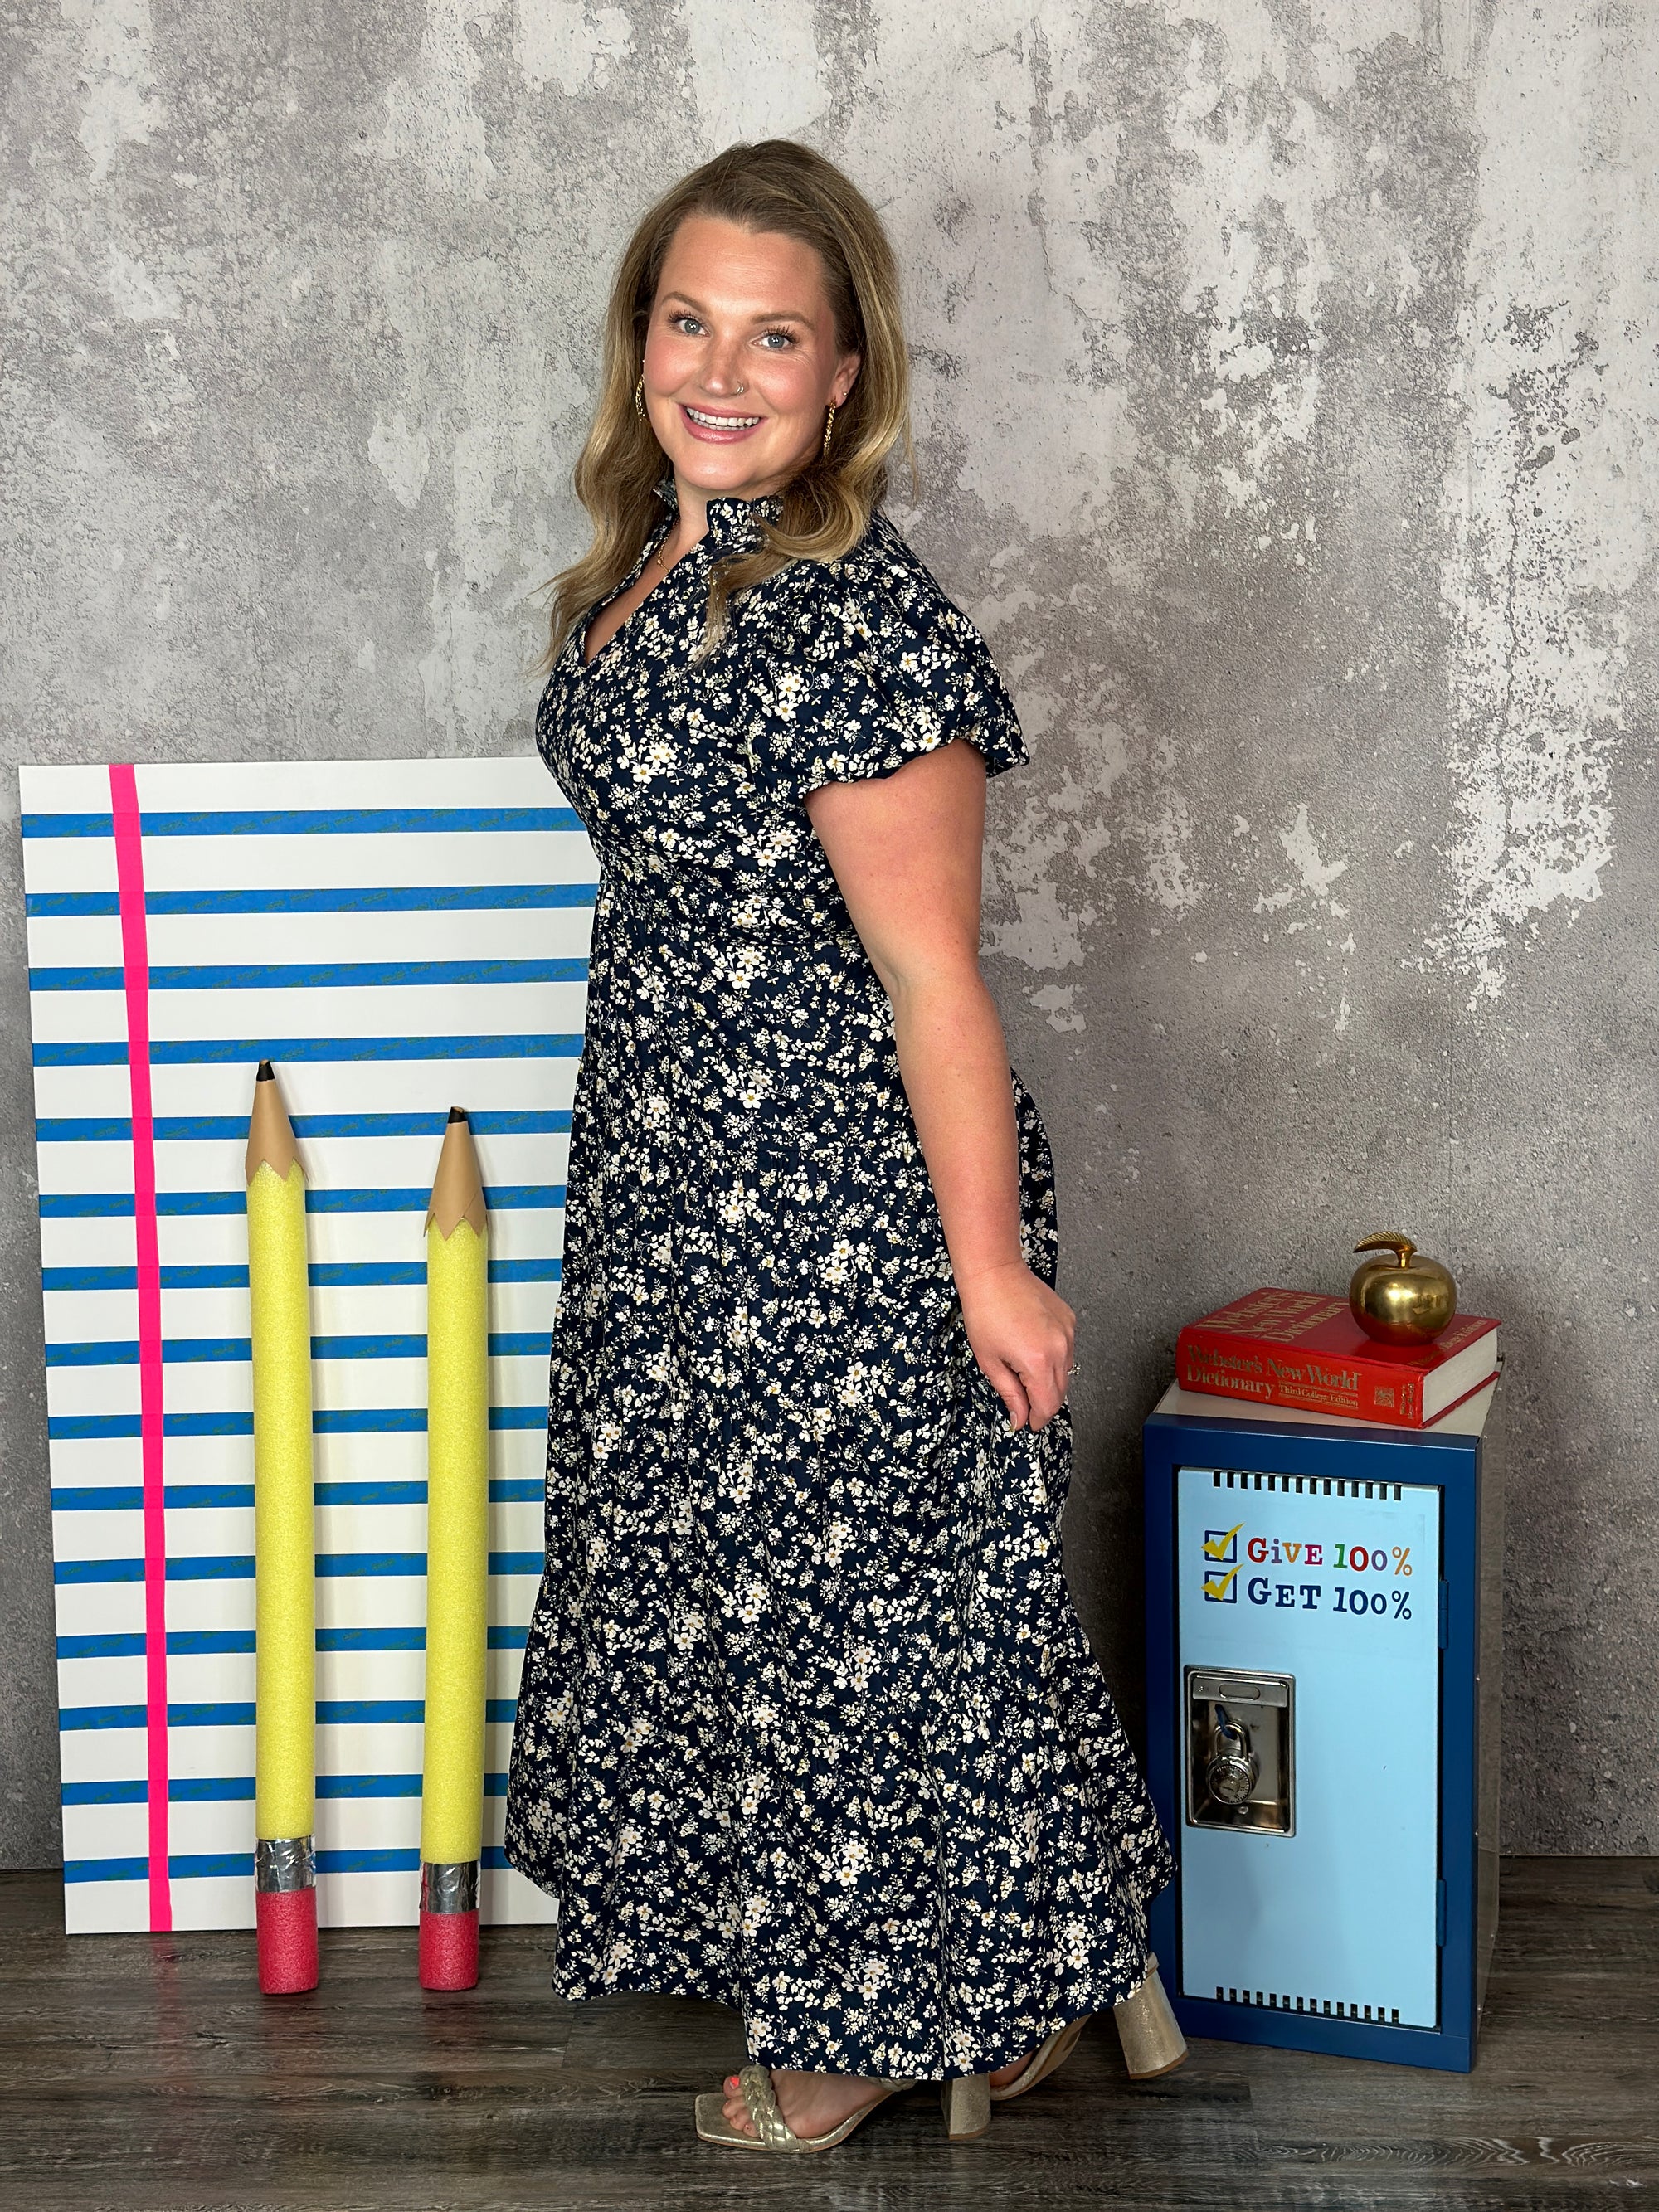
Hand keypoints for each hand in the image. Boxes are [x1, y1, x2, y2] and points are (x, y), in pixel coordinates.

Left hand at [956, 1260, 1075, 1430]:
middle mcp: (1060, 1348)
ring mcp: (1068, 1333)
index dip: (1038, 1418)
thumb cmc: (985, 1313)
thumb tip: (1019, 1419)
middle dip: (1043, 1402)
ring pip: (1066, 1371)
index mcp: (1038, 1362)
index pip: (1048, 1404)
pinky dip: (1054, 1358)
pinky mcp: (1069, 1320)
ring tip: (1023, 1369)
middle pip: (1060, 1391)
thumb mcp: (990, 1361)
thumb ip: (1009, 1393)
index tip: (1027, 1423)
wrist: (995, 1273)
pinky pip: (1067, 1350)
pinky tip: (1033, 1348)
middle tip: (1023, 1401)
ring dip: (1049, 1380)